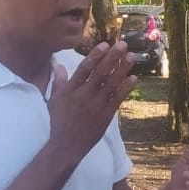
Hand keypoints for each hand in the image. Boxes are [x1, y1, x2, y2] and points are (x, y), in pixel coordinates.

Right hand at [47, 41, 136, 164]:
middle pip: (100, 73)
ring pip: (111, 84)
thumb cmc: (59, 121)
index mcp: (71, 89)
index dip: (95, 56)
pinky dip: (125, 88)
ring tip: (131, 57)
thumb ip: (59, 81)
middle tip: (123, 45)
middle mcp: (84, 95)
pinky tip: (133, 78)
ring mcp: (96, 105)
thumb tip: (58, 65)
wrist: (66, 145)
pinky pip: (117, 99)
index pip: (84, 69)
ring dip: (122, 69)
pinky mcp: (106, 115)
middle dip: (112, 58)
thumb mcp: (55, 99)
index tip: (105, 44)